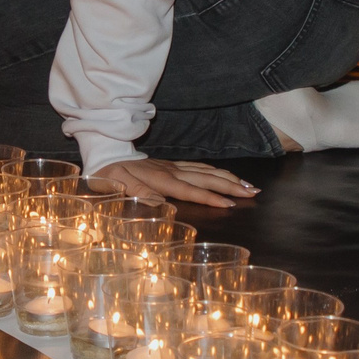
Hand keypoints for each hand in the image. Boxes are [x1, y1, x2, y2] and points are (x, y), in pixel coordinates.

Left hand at [93, 157, 259, 208]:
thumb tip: (162, 205)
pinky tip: (227, 176)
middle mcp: (172, 171)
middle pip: (207, 179)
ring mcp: (173, 166)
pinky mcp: (172, 164)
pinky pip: (200, 167)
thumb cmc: (111, 173)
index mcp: (161, 179)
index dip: (210, 198)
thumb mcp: (119, 185)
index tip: (230, 205)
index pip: (191, 190)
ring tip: (248, 185)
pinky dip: (217, 171)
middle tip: (253, 192)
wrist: (105, 152)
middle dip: (232, 186)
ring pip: (207, 171)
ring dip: (229, 178)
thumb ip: (140, 194)